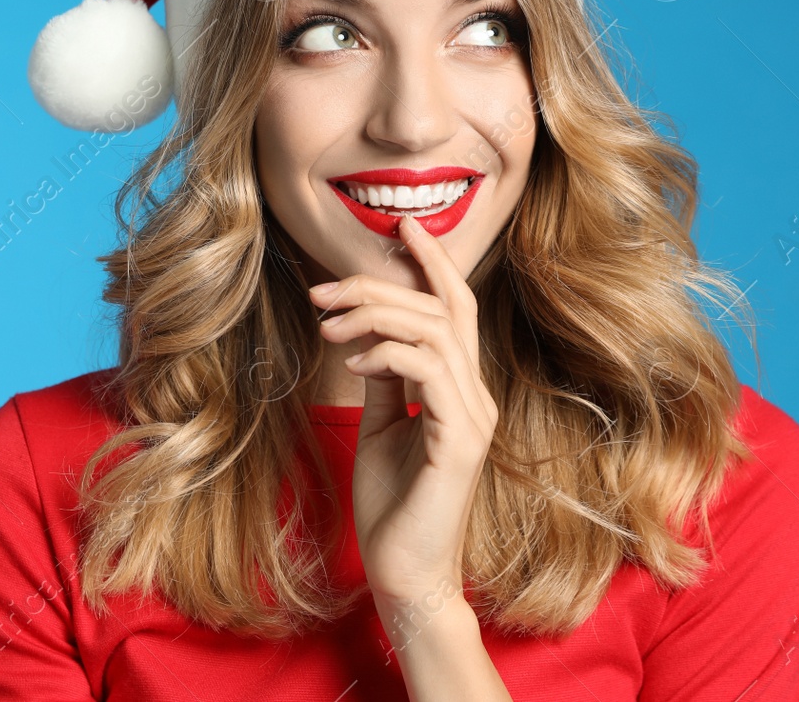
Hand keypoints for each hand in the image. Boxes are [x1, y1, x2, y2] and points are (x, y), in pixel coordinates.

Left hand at [309, 216, 498, 610]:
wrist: (404, 572)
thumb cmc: (392, 506)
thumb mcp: (381, 425)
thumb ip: (384, 379)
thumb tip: (364, 335)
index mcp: (459, 389)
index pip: (453, 308)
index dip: (431, 262)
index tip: (398, 226)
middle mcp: (476, 395)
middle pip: (439, 310)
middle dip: (379, 285)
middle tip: (323, 288)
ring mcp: (473, 417)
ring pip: (434, 333)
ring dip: (374, 315)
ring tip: (327, 323)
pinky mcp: (460, 441)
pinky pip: (428, 372)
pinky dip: (388, 354)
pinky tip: (353, 359)